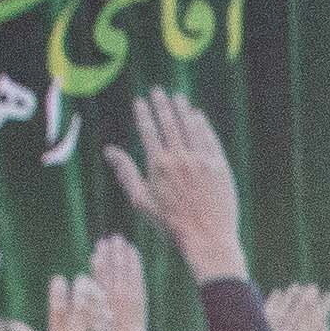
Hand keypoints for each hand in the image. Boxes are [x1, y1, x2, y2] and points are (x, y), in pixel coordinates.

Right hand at [108, 86, 248, 279]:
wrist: (208, 239)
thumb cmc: (171, 225)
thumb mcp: (141, 201)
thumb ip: (126, 172)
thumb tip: (109, 150)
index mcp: (158, 165)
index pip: (148, 130)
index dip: (144, 113)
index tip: (140, 101)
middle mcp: (180, 158)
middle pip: (169, 123)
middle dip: (162, 104)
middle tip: (158, 90)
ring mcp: (202, 161)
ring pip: (191, 127)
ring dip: (183, 109)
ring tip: (178, 97)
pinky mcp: (220, 167)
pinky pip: (210, 139)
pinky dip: (203, 126)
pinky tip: (198, 117)